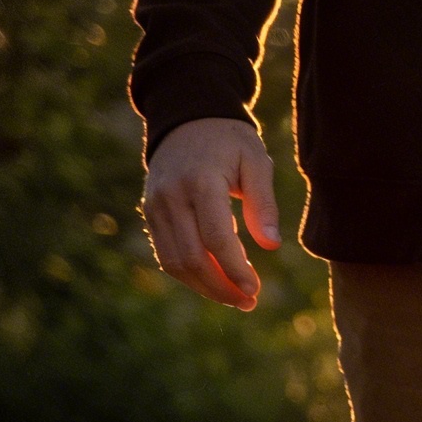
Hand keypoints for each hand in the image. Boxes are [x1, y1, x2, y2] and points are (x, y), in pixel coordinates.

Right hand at [143, 118, 279, 310]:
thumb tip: (271, 245)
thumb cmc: (230, 142)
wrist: (187, 119)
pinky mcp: (151, 213)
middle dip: (221, 287)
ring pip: (174, 262)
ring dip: (204, 287)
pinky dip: (189, 275)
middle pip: (192, 257)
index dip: (235, 270)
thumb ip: (265, 204)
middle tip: (249, 302)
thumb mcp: (257, 162)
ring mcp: (156, 206)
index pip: (216, 238)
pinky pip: (165, 254)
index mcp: (201, 182)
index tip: (255, 290)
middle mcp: (171, 196)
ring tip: (235, 298)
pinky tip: (215, 281)